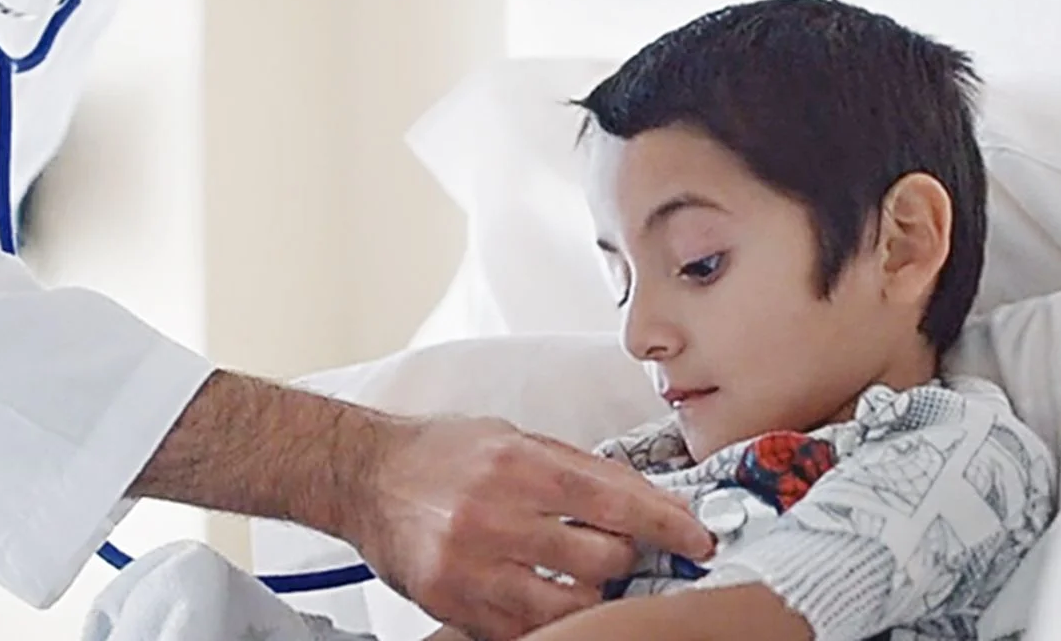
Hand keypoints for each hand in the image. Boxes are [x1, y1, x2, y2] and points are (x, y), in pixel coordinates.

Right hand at [350, 416, 713, 640]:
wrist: (364, 477)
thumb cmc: (440, 454)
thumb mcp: (513, 438)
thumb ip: (581, 468)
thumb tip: (651, 498)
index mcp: (518, 466)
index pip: (616, 502)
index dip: (668, 526)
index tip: (696, 539)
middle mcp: (496, 517)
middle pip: (601, 561)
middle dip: (625, 560)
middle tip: (622, 552)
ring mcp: (473, 567)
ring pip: (569, 605)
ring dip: (589, 593)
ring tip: (579, 574)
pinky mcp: (453, 604)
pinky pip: (524, 629)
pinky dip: (546, 615)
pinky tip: (542, 592)